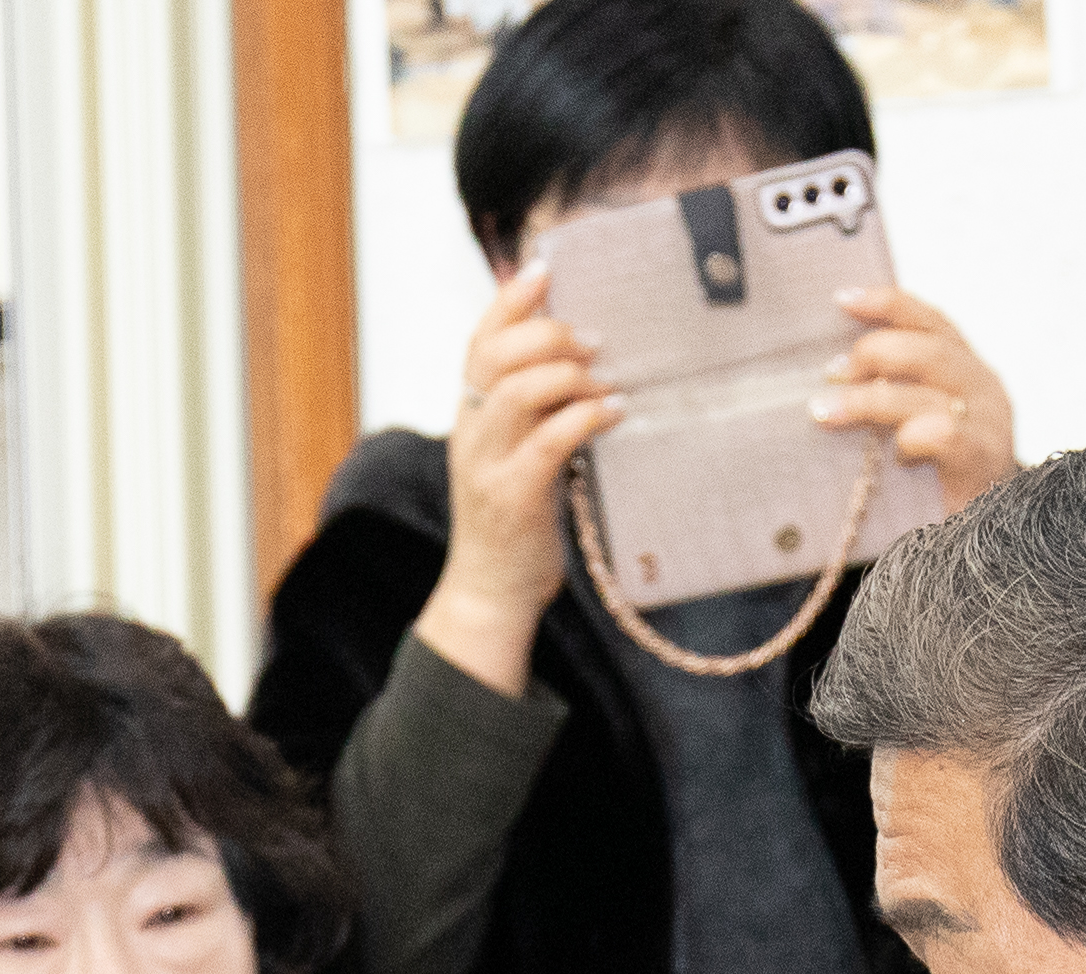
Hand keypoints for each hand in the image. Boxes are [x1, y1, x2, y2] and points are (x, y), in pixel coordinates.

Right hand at [415, 264, 623, 697]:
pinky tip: (615, 412)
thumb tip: (581, 366)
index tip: (545, 269)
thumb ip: (534, 412)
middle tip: (595, 342)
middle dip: (549, 335)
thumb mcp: (516, 455)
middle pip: (497, 355)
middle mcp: (471, 432)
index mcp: (469, 415)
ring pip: (519, 390)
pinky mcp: (514, 497)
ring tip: (606, 382)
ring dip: (570, 375)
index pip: (478, 341)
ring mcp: (488, 465)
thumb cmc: (514, 522)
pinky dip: (586, 417)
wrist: (490, 593)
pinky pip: (549, 440)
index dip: (509, 301)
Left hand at [818, 286, 1017, 508]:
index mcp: (966, 369)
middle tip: (830, 374)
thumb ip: (888, 391)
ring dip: (870, 399)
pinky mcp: (986, 463)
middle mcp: (985, 389)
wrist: (983, 541)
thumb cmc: (934, 482)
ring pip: (930, 392)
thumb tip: (828, 370)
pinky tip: (896, 451)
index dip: (889, 303)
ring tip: (825, 411)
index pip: (930, 321)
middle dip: (874, 353)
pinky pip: (948, 435)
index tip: (841, 299)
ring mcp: (991, 425)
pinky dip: (915, 436)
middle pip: (930, 349)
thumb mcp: (911, 422)